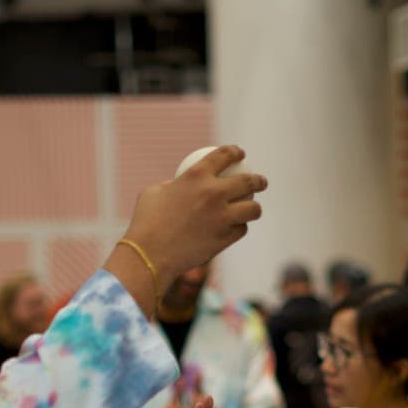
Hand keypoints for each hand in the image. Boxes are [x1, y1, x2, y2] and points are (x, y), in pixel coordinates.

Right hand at [121, 146, 267, 280]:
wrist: (150, 254)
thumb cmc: (146, 223)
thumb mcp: (153, 193)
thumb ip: (172, 185)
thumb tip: (178, 184)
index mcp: (196, 176)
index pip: (224, 156)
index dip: (235, 152)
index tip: (240, 154)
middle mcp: (213, 194)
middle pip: (248, 182)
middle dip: (259, 180)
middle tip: (261, 182)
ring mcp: (222, 217)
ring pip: (253, 209)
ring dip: (255, 209)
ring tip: (253, 210)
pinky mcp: (225, 239)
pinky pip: (241, 230)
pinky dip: (239, 228)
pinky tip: (236, 228)